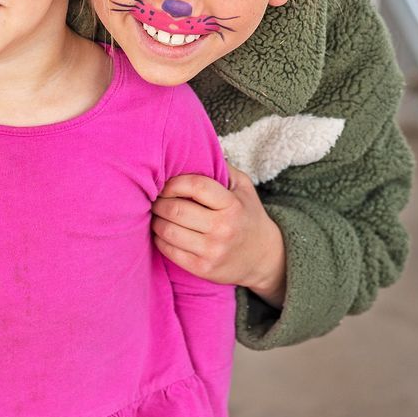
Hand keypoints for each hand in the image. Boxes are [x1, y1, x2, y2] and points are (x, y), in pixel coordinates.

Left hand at [152, 165, 286, 306]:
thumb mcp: (243, 187)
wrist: (264, 257)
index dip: (174, 183)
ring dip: (155, 220)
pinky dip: (159, 239)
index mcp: (232, 204)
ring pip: (169, 231)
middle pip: (176, 210)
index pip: (195, 186)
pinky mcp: (203, 268)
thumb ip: (222, 167)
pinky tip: (161, 232)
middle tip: (153, 198)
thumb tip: (193, 147)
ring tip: (156, 214)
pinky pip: (170, 251)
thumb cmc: (247, 215)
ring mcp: (213, 250)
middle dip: (158, 202)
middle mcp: (223, 228)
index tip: (165, 184)